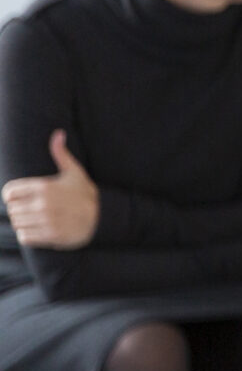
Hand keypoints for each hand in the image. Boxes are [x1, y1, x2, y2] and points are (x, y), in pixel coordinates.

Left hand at [3, 131, 100, 249]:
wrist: (103, 216)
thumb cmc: (85, 193)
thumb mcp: (74, 172)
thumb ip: (61, 153)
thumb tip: (58, 133)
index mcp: (44, 187)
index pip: (9, 193)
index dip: (11, 196)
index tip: (19, 198)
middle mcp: (44, 204)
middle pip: (12, 210)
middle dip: (18, 210)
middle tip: (30, 210)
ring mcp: (47, 220)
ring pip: (17, 223)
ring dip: (23, 223)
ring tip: (34, 220)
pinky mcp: (51, 235)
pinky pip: (25, 237)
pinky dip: (28, 235)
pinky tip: (38, 230)